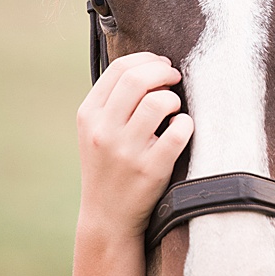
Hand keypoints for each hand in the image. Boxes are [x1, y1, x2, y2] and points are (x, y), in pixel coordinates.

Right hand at [75, 52, 192, 241]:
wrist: (107, 215)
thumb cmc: (110, 164)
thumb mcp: (97, 130)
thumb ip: (115, 100)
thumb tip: (153, 65)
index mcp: (88, 115)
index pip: (119, 69)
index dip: (148, 60)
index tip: (163, 66)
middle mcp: (103, 130)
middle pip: (138, 79)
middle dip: (165, 72)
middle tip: (176, 79)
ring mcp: (126, 150)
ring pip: (159, 102)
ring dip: (174, 99)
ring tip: (174, 109)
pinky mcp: (151, 168)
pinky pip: (179, 131)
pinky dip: (186, 124)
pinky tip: (181, 129)